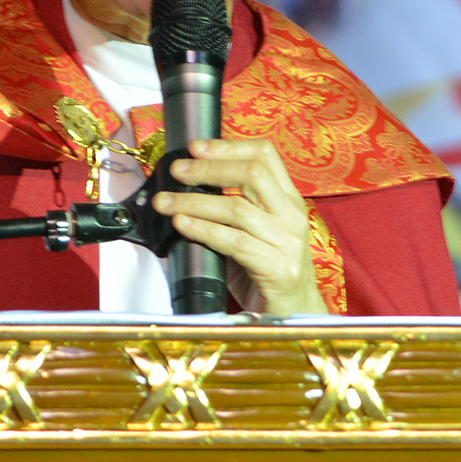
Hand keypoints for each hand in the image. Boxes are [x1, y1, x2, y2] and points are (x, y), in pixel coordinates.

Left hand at [153, 139, 328, 315]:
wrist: (294, 315)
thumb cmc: (267, 273)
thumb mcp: (253, 233)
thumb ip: (229, 211)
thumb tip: (184, 191)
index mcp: (288, 200)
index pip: (265, 155)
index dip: (228, 146)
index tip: (196, 147)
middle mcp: (292, 215)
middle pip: (252, 173)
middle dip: (208, 169)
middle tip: (177, 171)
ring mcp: (288, 242)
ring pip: (237, 208)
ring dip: (195, 201)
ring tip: (166, 202)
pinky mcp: (278, 269)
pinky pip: (234, 242)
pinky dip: (204, 230)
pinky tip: (183, 225)